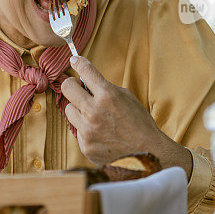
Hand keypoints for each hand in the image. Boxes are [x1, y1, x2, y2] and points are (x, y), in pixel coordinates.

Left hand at [61, 56, 192, 177]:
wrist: (147, 154)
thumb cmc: (140, 124)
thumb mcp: (127, 98)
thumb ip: (106, 88)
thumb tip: (86, 81)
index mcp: (107, 96)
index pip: (85, 70)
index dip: (78, 62)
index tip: (75, 60)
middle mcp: (94, 111)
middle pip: (67, 88)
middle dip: (72, 85)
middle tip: (79, 88)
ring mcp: (87, 130)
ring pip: (68, 110)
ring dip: (78, 109)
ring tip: (93, 115)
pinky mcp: (85, 145)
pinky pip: (77, 129)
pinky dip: (85, 128)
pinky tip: (100, 132)